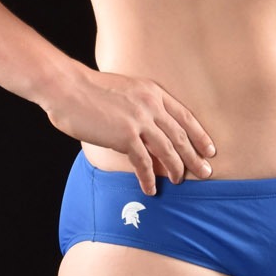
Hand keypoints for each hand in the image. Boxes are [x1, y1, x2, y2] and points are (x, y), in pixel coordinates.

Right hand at [46, 69, 215, 195]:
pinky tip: (151, 188)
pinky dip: (149, 178)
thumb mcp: (122, 89)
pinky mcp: (125, 136)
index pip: (184, 116)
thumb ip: (137, 105)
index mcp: (152, 91)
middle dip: (195, 157)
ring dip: (177, 169)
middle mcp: (150, 105)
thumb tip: (144, 129)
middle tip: (206, 173)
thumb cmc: (86, 88)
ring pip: (168, 150)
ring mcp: (139, 120)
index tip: (209, 149)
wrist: (66, 87)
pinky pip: (144, 163)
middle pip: (181, 136)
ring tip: (180, 182)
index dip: (199, 135)